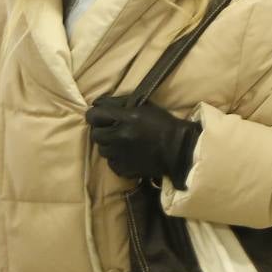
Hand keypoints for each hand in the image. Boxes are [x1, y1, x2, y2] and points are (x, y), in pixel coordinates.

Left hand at [86, 96, 201, 188]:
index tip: (101, 116)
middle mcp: (120, 137)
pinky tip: (127, 155)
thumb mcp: (144, 106)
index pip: (94, 115)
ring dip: (109, 145)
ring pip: (102, 150)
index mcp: (126, 118)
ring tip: (121, 143)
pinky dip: (117, 159)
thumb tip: (97, 103)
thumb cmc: (163, 124)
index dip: (95, 115)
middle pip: (95, 135)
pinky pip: (111, 163)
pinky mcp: (124, 169)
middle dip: (102, 131)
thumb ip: (119, 103)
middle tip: (112, 130)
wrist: (178, 148)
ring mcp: (120, 155)